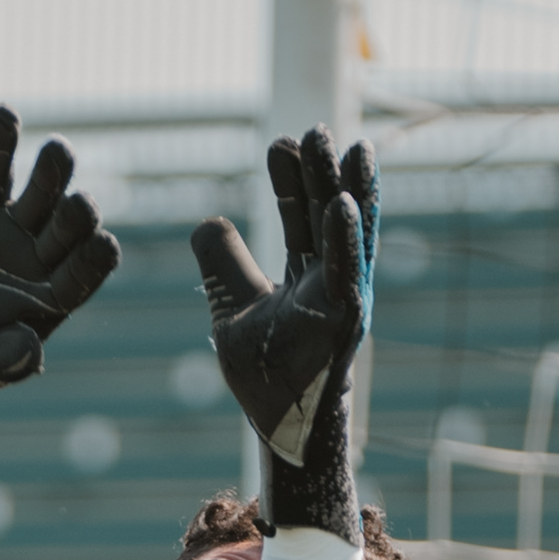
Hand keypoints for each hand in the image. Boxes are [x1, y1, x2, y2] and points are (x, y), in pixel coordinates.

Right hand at [0, 106, 120, 409]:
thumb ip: (7, 361)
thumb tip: (30, 351)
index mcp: (61, 292)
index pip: (88, 269)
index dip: (96, 258)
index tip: (102, 245)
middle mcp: (48, 252)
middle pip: (71, 226)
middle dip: (76, 216)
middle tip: (76, 205)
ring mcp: (18, 224)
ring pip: (42, 190)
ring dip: (52, 171)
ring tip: (57, 151)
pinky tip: (1, 114)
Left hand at [192, 129, 376, 535]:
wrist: (278, 430)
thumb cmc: (263, 378)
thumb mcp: (230, 309)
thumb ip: (221, 265)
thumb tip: (207, 220)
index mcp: (311, 277)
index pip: (302, 217)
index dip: (292, 180)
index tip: (278, 142)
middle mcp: (334, 282)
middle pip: (330, 215)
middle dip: (324, 172)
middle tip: (316, 128)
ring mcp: (344, 300)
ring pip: (351, 234)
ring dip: (350, 188)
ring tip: (351, 144)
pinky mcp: (346, 323)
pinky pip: (348, 272)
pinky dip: (345, 236)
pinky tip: (342, 200)